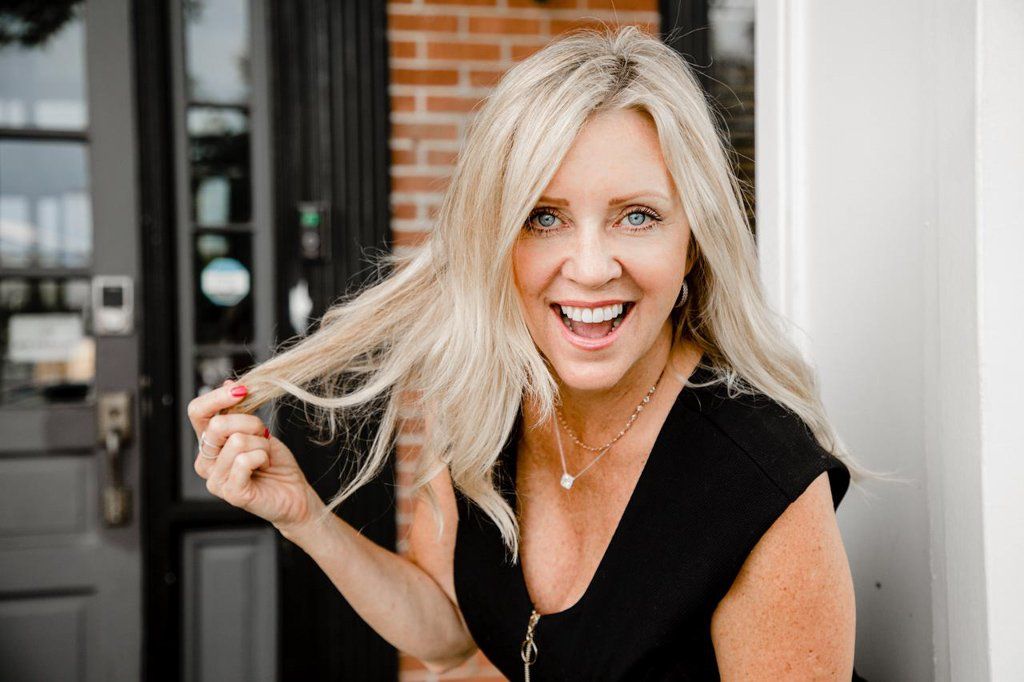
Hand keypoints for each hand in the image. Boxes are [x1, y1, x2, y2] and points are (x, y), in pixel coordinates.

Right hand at [186, 379, 323, 532]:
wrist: (293, 493)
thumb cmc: (274, 462)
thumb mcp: (257, 429)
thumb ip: (240, 410)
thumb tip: (229, 383)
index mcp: (208, 442)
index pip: (197, 412)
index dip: (218, 397)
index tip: (242, 390)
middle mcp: (205, 461)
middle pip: (217, 425)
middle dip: (251, 423)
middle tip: (264, 436)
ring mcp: (215, 479)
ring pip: (237, 441)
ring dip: (262, 445)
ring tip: (265, 457)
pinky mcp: (230, 493)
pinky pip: (245, 460)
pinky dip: (263, 457)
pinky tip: (265, 467)